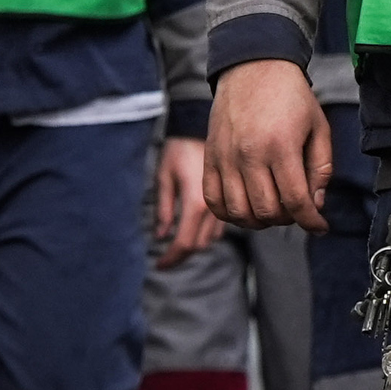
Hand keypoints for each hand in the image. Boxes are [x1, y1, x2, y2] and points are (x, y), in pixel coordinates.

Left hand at [151, 134, 217, 266]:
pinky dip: (206, 230)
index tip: (159, 265)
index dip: (171, 259)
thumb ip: (163, 209)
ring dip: (195, 242)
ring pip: (212, 236)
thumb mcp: (164, 177)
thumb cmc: (180, 148)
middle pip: (200, 244)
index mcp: (197, 202)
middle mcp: (215, 206)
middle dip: (182, 253)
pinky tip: (194, 224)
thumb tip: (161, 236)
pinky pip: (220, 223)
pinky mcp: (231, 195)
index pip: (185, 243)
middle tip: (166, 255)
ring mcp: (225, 200)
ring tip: (179, 240)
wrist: (204, 124)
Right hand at [207, 62, 332, 233]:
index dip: (310, 220)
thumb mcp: (319, 126)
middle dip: (287, 220)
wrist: (254, 69)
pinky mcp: (209, 159)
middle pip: (266, 211)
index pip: (295, 200)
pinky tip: (246, 208)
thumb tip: (316, 203)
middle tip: (296, 210)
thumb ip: (321, 167)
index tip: (319, 227)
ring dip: (259, 221)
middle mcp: (249, 155)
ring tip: (273, 209)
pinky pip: (213, 201)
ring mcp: (225, 159)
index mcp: (281, 146)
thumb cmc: (291, 97)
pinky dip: (230, 214)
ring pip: (239, 213)